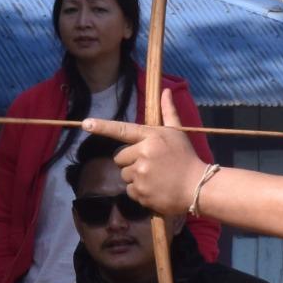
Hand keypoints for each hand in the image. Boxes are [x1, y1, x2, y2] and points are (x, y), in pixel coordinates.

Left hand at [83, 91, 207, 216]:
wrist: (197, 186)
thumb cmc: (186, 157)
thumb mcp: (177, 132)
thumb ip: (168, 112)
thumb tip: (166, 90)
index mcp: (150, 136)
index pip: (122, 129)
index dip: (102, 127)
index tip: (85, 123)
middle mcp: (143, 153)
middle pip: (119, 158)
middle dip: (130, 162)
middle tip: (150, 165)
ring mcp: (141, 173)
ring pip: (124, 175)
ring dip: (135, 177)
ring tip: (155, 178)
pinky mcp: (141, 191)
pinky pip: (129, 191)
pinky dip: (139, 192)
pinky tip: (154, 189)